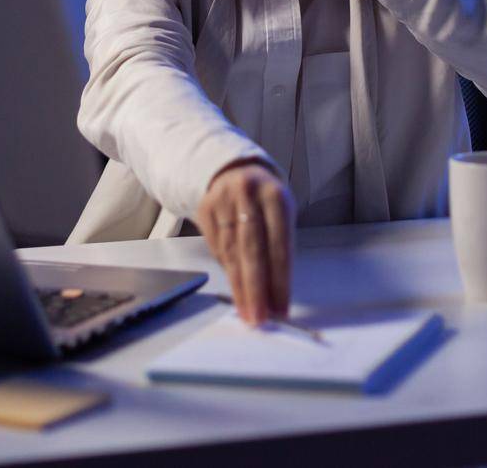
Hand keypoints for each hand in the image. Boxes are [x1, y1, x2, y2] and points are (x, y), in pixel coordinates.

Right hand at [197, 159, 294, 324]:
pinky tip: (235, 288)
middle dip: (256, 288)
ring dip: (239, 287)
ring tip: (247, 311)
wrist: (233, 170)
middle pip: (252, 249)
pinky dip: (227, 271)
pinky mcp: (204, 209)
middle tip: (260, 317)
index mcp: (276, 196)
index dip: (280, 279)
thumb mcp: (281, 213)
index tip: (281, 307)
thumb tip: (275, 294)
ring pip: (231, 252)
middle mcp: (249, 196)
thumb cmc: (265, 200)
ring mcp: (223, 201)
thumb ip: (279, 247)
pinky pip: (216, 248)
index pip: (279, 244)